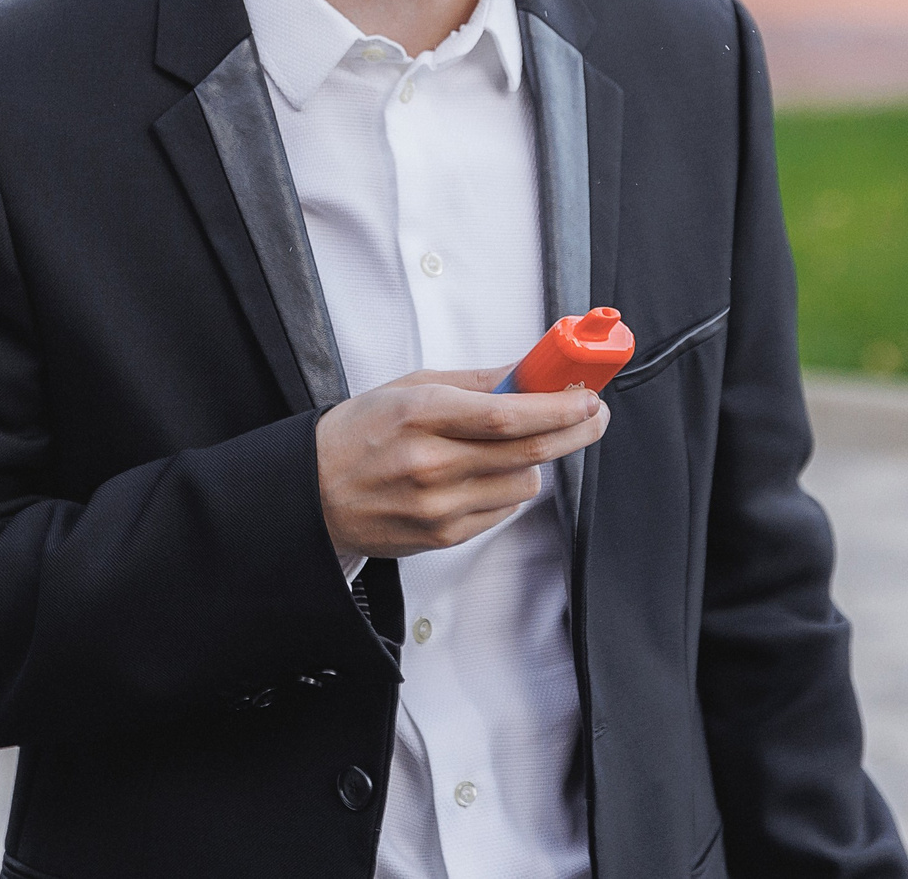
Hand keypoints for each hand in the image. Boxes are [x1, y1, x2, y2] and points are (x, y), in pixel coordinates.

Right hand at [315, 368, 610, 559]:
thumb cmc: (360, 433)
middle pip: (527, 451)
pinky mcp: (443, 537)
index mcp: (419, 415)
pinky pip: (503, 511)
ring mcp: (438, 507)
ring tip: (508, 447)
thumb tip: (530, 370)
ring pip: (524, 484)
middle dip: (574, 430)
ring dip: (532, 462)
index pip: (505, 414)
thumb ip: (475, 381)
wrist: (313, 493)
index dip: (556, 407)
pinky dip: (507, 489)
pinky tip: (481, 475)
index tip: (588, 396)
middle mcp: (430, 464)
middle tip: (594, 415)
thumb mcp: (409, 387)